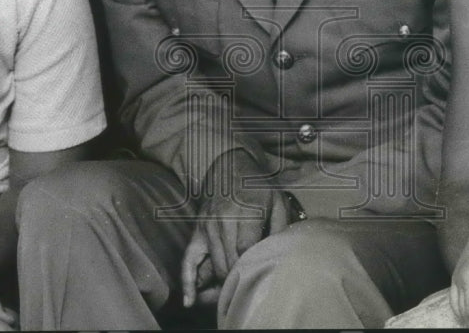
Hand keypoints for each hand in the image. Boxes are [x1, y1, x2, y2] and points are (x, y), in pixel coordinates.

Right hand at [180, 150, 289, 307]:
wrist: (230, 167)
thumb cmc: (258, 188)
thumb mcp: (277, 202)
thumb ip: (280, 229)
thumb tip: (279, 255)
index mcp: (246, 213)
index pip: (246, 252)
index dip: (253, 266)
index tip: (261, 272)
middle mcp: (223, 221)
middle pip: (230, 263)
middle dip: (240, 278)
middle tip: (251, 285)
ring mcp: (208, 227)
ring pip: (215, 266)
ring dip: (224, 282)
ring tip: (235, 289)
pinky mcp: (198, 231)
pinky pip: (188, 260)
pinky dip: (188, 282)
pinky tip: (190, 300)